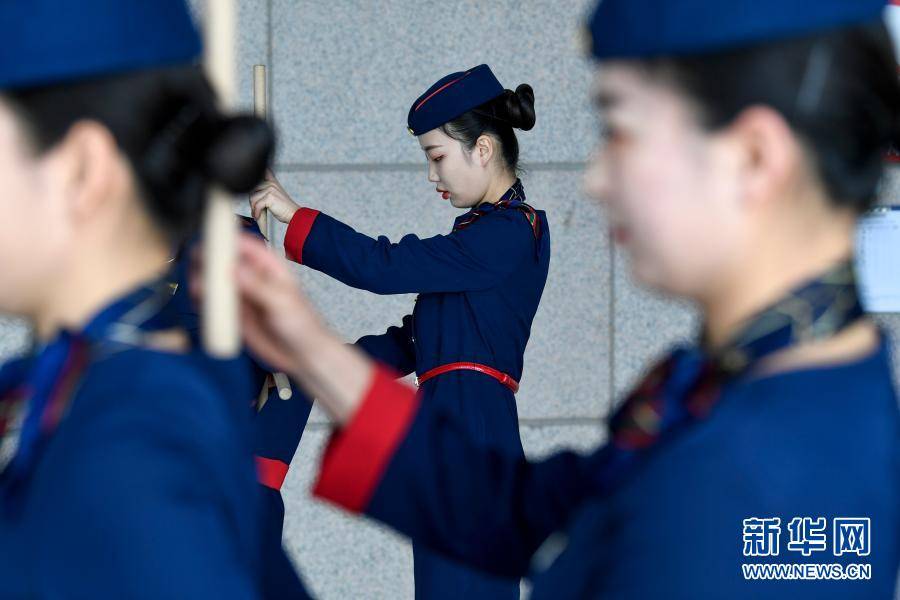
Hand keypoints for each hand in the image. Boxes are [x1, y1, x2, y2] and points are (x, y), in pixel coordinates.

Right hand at [192, 234, 373, 422]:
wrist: (302, 356)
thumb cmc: (301, 324)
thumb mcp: (281, 302)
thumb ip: (257, 286)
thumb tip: (232, 268)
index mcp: (268, 266)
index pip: (246, 245)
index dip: (228, 238)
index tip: (209, 238)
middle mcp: (251, 277)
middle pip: (225, 261)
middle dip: (209, 259)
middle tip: (196, 263)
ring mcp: (240, 296)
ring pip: (215, 282)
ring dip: (202, 281)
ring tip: (196, 287)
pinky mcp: (232, 314)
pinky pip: (213, 304)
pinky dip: (203, 302)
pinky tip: (198, 302)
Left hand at [249, 170, 300, 223]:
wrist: (294, 214)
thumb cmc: (284, 208)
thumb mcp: (275, 195)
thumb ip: (265, 191)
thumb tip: (251, 194)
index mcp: (272, 182)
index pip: (263, 172)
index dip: (255, 172)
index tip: (251, 173)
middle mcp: (271, 183)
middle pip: (252, 191)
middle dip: (252, 202)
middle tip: (255, 210)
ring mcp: (270, 189)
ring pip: (253, 199)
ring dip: (253, 209)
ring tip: (257, 214)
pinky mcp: (269, 197)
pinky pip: (257, 205)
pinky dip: (256, 213)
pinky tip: (258, 216)